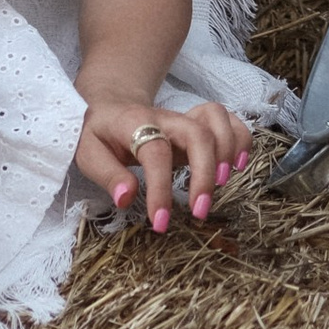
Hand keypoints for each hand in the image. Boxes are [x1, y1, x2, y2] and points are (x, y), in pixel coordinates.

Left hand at [76, 93, 252, 230]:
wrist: (110, 106)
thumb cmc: (99, 133)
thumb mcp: (87, 152)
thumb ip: (106, 174)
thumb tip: (126, 198)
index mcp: (133, 123)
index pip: (154, 150)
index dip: (160, 188)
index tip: (159, 222)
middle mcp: (165, 117)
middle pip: (196, 133)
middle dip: (204, 173)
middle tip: (199, 212)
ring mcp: (185, 118)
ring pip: (218, 119)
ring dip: (227, 151)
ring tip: (222, 185)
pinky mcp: (199, 124)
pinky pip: (230, 120)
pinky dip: (241, 139)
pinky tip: (238, 165)